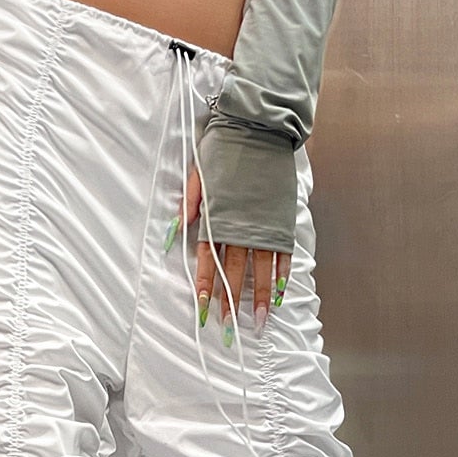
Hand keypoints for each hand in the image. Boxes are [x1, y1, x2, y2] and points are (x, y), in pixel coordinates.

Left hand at [170, 165, 291, 338]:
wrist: (259, 129)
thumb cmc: (224, 148)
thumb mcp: (198, 174)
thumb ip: (189, 205)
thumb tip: (174, 232)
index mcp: (218, 218)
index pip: (208, 259)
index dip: (206, 285)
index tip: (203, 308)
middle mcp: (241, 226)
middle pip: (234, 271)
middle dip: (231, 301)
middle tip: (230, 327)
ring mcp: (264, 225)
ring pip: (261, 268)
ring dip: (258, 297)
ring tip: (258, 321)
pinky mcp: (282, 220)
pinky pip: (283, 254)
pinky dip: (282, 274)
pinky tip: (279, 294)